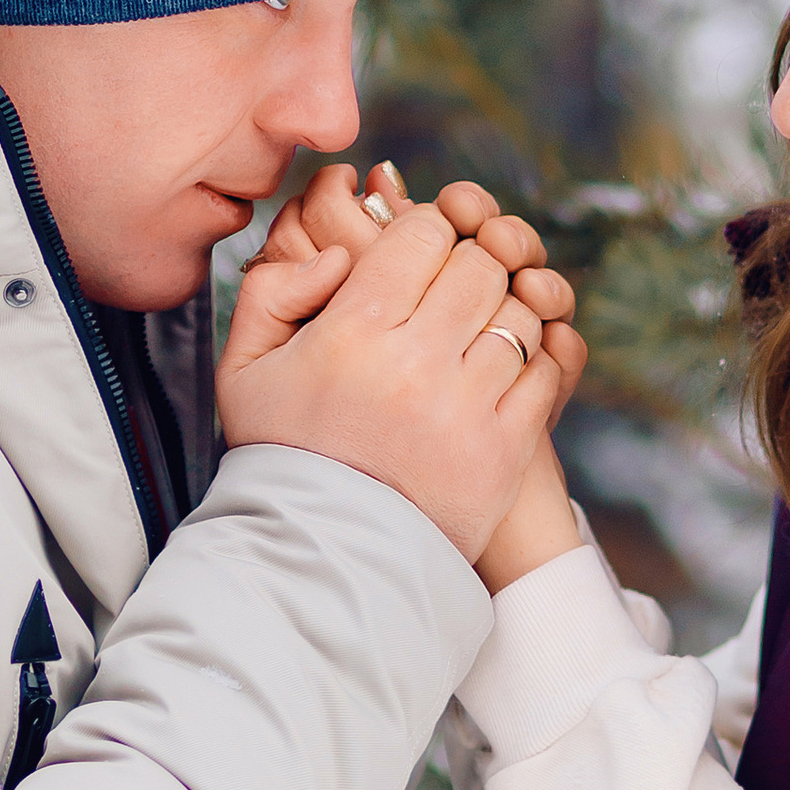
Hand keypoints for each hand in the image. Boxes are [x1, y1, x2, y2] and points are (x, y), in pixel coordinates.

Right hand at [218, 174, 586, 562]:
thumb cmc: (284, 456)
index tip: (421, 253)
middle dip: (470, 263)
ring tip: (476, 332)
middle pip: (479, 265)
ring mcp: (465, 408)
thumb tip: (338, 252)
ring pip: (520, 314)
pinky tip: (501, 370)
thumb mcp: (244, 369)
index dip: (428, 232)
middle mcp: (413, 363)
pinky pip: (546, 371)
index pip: (423, 233)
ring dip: (503, 311)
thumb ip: (272, 291)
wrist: (325, 558)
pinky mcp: (504, 450)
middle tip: (453, 289)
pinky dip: (534, 359)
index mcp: (351, 332)